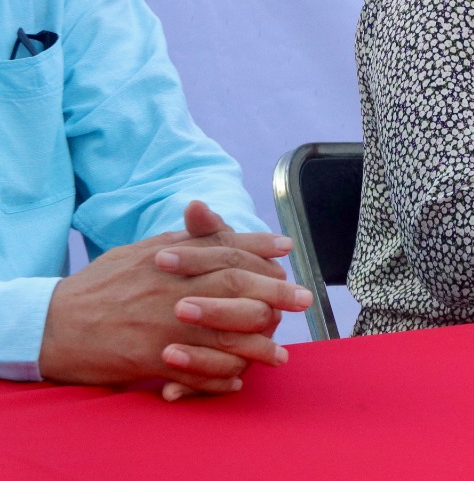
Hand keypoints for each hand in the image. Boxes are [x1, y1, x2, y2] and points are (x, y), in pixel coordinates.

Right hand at [37, 201, 309, 398]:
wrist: (52, 322)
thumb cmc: (103, 284)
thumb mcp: (143, 251)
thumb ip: (182, 237)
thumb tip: (210, 211)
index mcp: (171, 258)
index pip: (227, 250)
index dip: (260, 249)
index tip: (286, 251)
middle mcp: (172, 287)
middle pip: (236, 286)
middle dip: (275, 292)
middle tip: (303, 299)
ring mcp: (164, 324)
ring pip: (223, 332)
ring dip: (256, 345)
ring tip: (278, 354)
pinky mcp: (151, 357)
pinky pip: (196, 370)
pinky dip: (219, 377)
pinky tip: (238, 380)